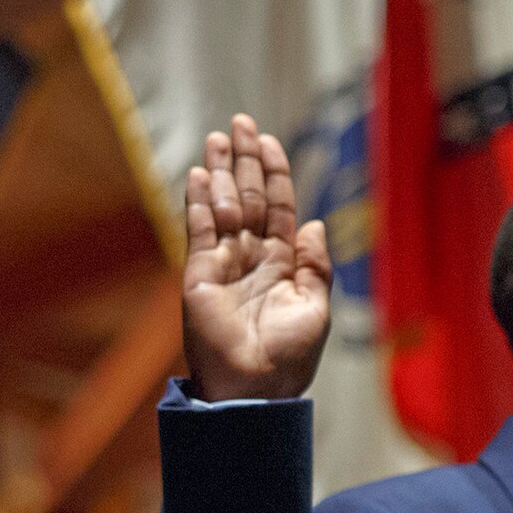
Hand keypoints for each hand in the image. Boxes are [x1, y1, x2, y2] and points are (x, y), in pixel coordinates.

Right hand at [181, 114, 332, 400]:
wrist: (256, 388)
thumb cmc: (290, 357)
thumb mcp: (316, 307)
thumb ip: (316, 264)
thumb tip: (316, 224)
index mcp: (281, 264)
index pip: (277, 207)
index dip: (273, 173)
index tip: (269, 141)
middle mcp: (250, 258)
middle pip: (247, 198)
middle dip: (244, 160)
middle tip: (240, 123)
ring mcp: (222, 265)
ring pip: (222, 207)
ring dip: (219, 172)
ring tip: (217, 137)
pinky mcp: (199, 276)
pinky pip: (199, 231)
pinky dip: (196, 201)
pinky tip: (197, 173)